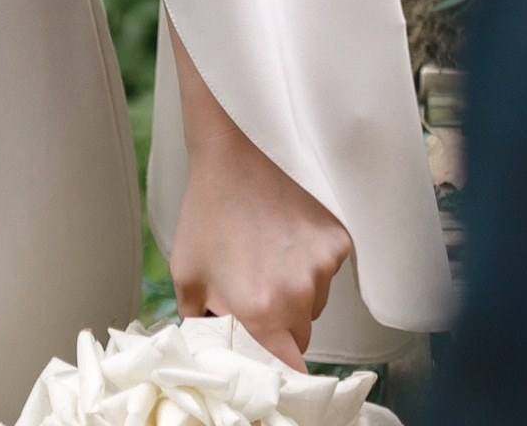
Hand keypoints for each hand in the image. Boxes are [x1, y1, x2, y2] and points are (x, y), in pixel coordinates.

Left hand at [167, 27, 351, 367]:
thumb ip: (203, 325)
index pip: (287, 372)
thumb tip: (216, 349)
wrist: (237, 151)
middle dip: (279, 326)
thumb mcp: (188, 277)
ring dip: (296, 293)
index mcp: (260, 313)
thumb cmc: (209, 210)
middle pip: (299, 337)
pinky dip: (311, 261)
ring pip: (314, 303)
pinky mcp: (338, 239)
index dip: (279, 375)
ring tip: (268, 254)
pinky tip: (287, 233)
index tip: (271, 367)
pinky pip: (327, 270)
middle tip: (255, 293)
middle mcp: (298, 295)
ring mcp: (323, 266)